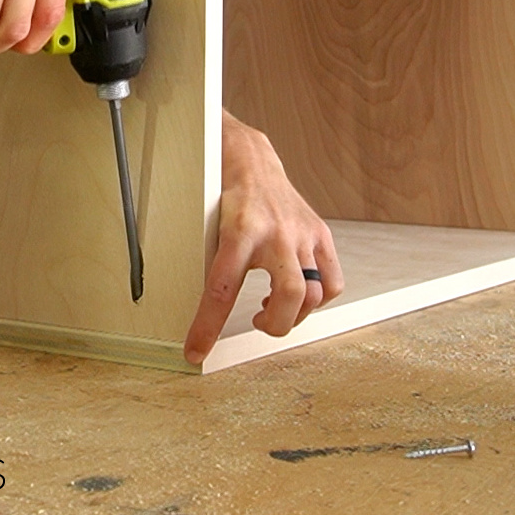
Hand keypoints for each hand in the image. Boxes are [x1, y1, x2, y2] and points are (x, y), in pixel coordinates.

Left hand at [183, 109, 343, 365]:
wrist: (252, 162)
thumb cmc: (226, 197)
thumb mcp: (208, 227)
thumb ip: (208, 264)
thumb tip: (183, 309)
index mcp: (239, 232)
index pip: (221, 289)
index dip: (207, 326)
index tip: (196, 352)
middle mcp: (275, 234)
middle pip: (290, 295)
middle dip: (276, 326)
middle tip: (258, 324)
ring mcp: (302, 234)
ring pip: (314, 293)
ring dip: (294, 314)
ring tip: (272, 309)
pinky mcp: (320, 234)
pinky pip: (332, 281)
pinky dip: (318, 299)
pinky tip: (297, 294)